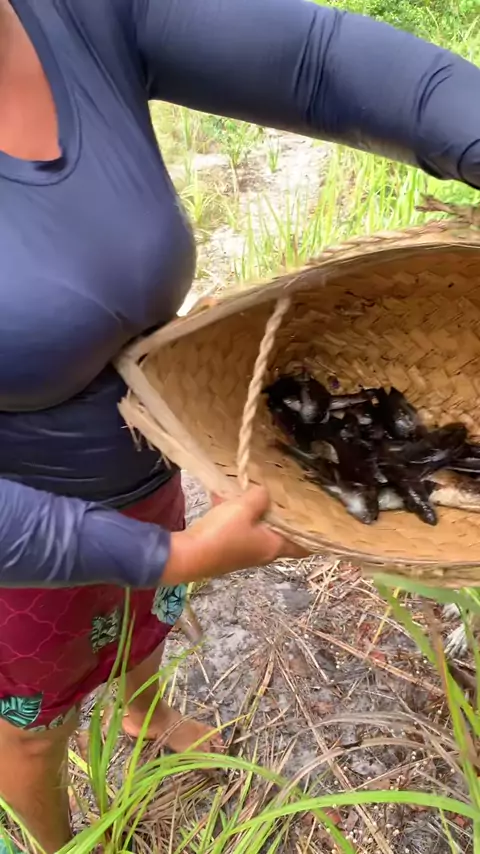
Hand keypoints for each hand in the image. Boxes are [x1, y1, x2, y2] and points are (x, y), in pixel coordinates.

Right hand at [162, 486, 307, 585]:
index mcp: (274, 546)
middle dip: (279, 513)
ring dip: (252, 509)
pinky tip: (222, 495)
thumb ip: (260, 497)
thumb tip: (265, 493)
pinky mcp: (226, 548)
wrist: (187, 556)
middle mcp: (263, 552)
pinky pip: (236, 526)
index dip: (314, 535)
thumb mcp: (244, 508)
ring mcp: (244, 552)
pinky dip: (232, 513)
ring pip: (255, 526)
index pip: (303, 547)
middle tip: (282, 493)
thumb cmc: (222, 533)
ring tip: (247, 488)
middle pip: (278, 532)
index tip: (319, 519)